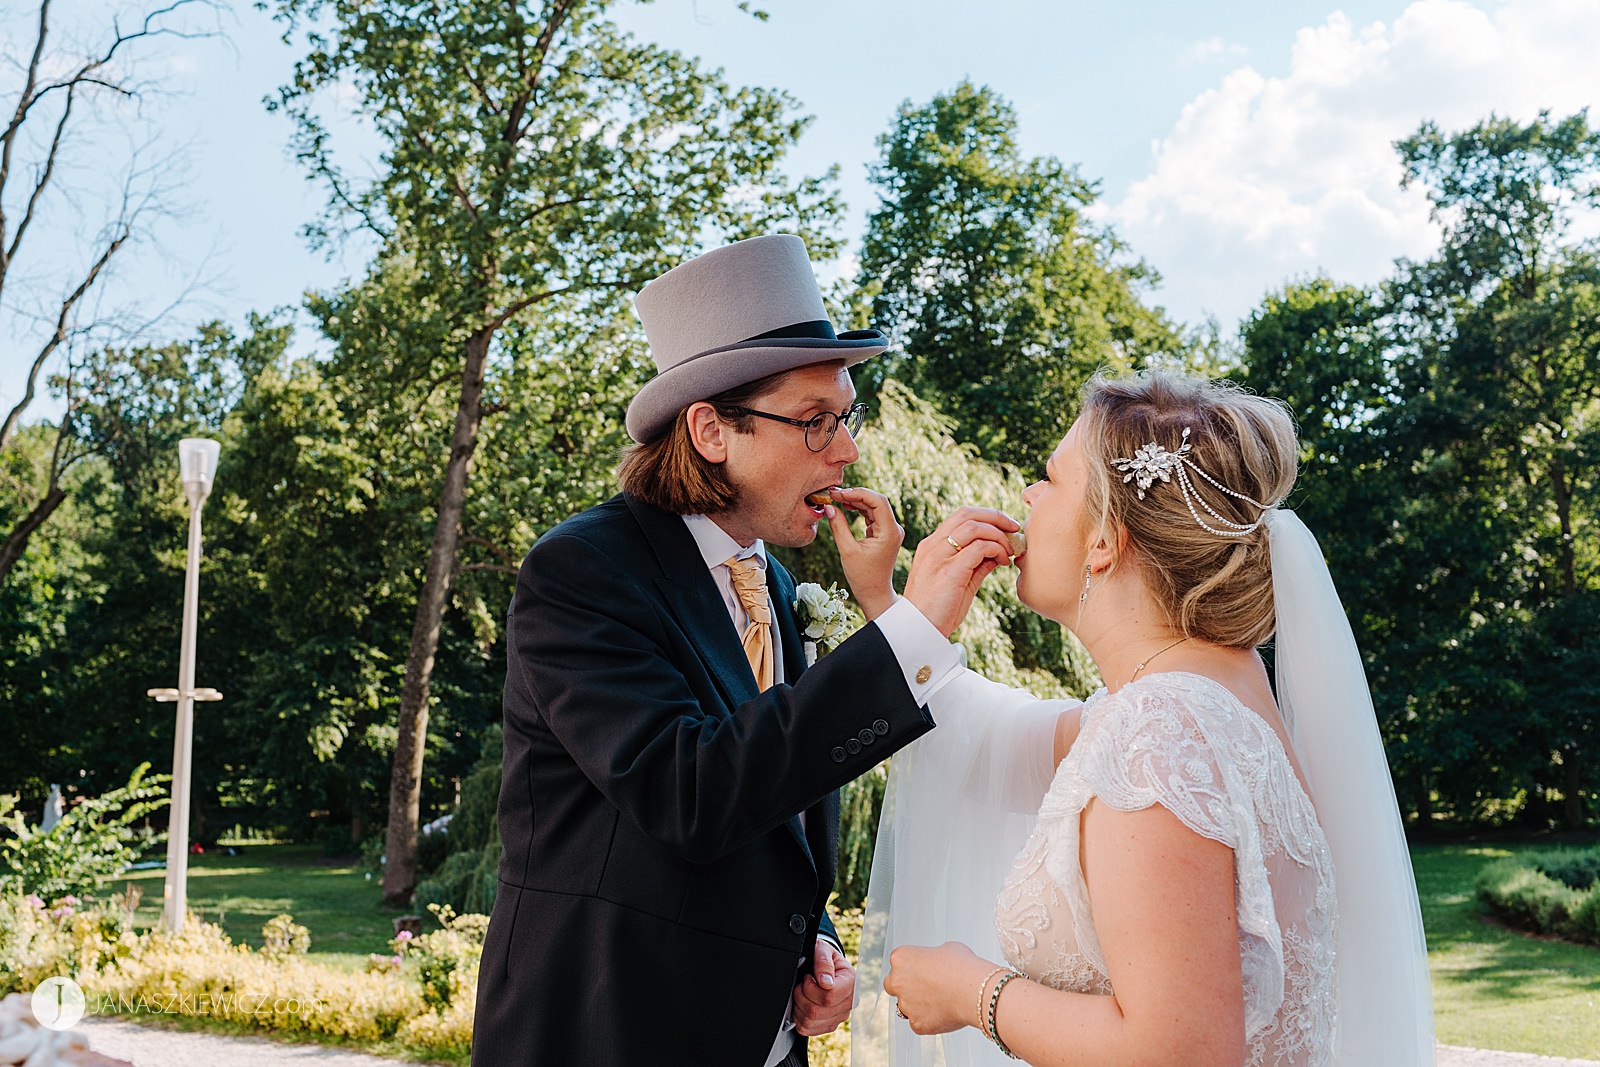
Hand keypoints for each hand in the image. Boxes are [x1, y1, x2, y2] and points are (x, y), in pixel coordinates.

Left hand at [792, 937, 856, 1036]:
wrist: (828, 965)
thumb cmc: (825, 956)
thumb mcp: (823, 950)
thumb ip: (823, 962)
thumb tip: (825, 982)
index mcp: (851, 983)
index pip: (829, 997)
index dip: (810, 988)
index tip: (808, 977)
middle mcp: (849, 1002)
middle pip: (817, 1011)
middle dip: (801, 996)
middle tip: (802, 984)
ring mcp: (839, 1016)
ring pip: (810, 1022)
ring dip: (798, 1006)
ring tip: (802, 993)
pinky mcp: (829, 1025)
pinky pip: (808, 1029)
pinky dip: (799, 1017)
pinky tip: (802, 1004)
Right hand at [825, 486, 903, 619]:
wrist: (874, 593)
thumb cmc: (862, 576)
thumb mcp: (847, 550)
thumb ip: (838, 526)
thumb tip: (829, 507)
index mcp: (890, 532)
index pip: (878, 501)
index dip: (858, 493)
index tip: (838, 494)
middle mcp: (894, 528)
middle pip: (876, 501)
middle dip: (855, 495)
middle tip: (834, 494)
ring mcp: (890, 530)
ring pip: (874, 506)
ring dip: (856, 501)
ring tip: (836, 499)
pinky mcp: (884, 533)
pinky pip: (872, 515)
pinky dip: (859, 509)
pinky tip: (845, 506)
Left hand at [883, 941, 991, 1035]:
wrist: (974, 990)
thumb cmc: (962, 966)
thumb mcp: (946, 949)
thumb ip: (932, 957)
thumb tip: (935, 964)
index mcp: (901, 958)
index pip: (898, 962)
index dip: (913, 966)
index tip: (925, 969)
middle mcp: (897, 981)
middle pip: (892, 985)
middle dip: (905, 987)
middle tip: (924, 987)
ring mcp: (905, 1005)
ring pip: (906, 1007)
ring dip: (918, 1005)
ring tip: (942, 1001)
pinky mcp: (916, 1025)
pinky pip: (919, 1023)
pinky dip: (930, 1020)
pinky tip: (945, 1013)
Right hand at [903, 508, 1020, 635]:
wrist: (918, 632)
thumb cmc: (938, 612)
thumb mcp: (959, 583)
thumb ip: (976, 565)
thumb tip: (998, 553)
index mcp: (932, 546)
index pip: (961, 516)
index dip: (987, 517)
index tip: (1006, 528)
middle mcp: (933, 546)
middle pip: (967, 514)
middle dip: (996, 517)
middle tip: (1015, 529)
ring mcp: (939, 556)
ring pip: (974, 526)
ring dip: (999, 535)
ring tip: (1010, 551)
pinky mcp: (949, 570)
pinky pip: (979, 547)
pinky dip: (996, 549)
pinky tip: (1003, 562)